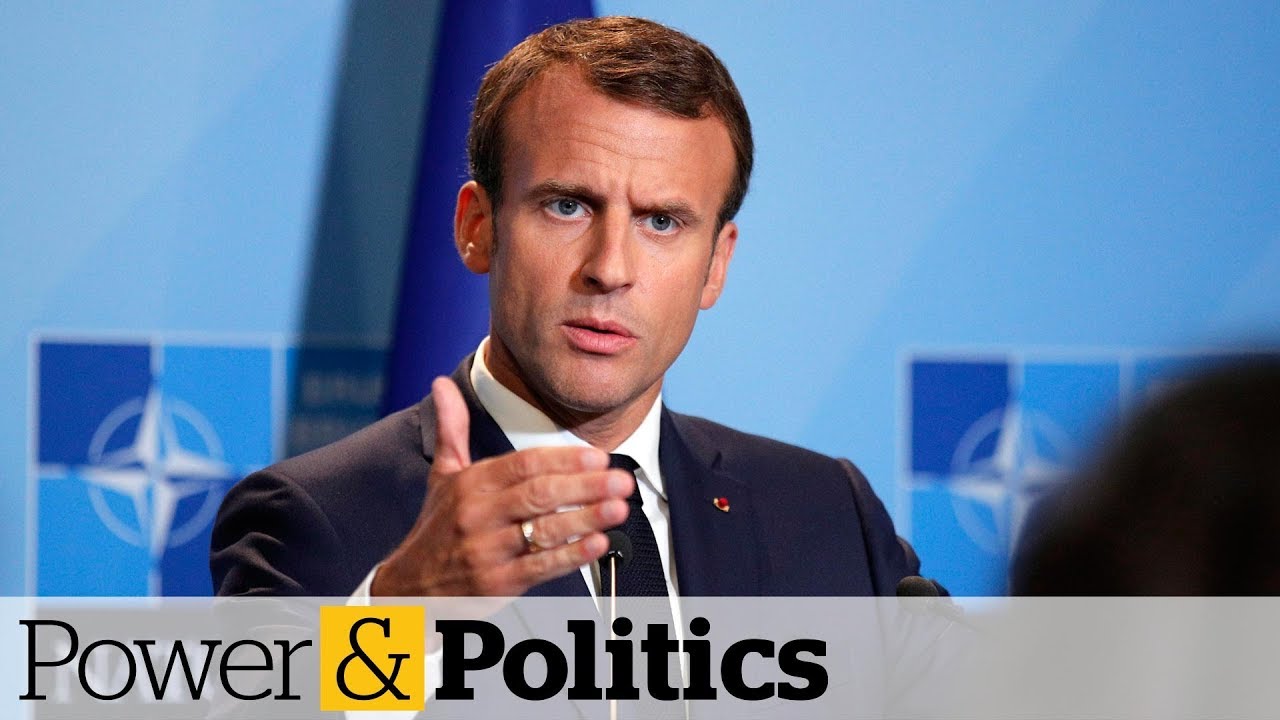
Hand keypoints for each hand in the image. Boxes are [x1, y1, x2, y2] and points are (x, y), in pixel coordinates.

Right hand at [371, 376, 633, 595]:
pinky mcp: (497, 584)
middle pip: (539, 494)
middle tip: (622, 480)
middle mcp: (477, 514)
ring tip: (619, 508)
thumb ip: (452, 429)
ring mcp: (487, 551)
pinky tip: (598, 544)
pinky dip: (572, 555)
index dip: (564, 459)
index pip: (523, 464)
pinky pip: (540, 567)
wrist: (411, 588)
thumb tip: (441, 382)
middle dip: (586, 486)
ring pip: (544, 530)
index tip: (598, 456)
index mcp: (470, 483)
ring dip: (587, 518)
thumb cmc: (437, 528)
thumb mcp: (442, 475)